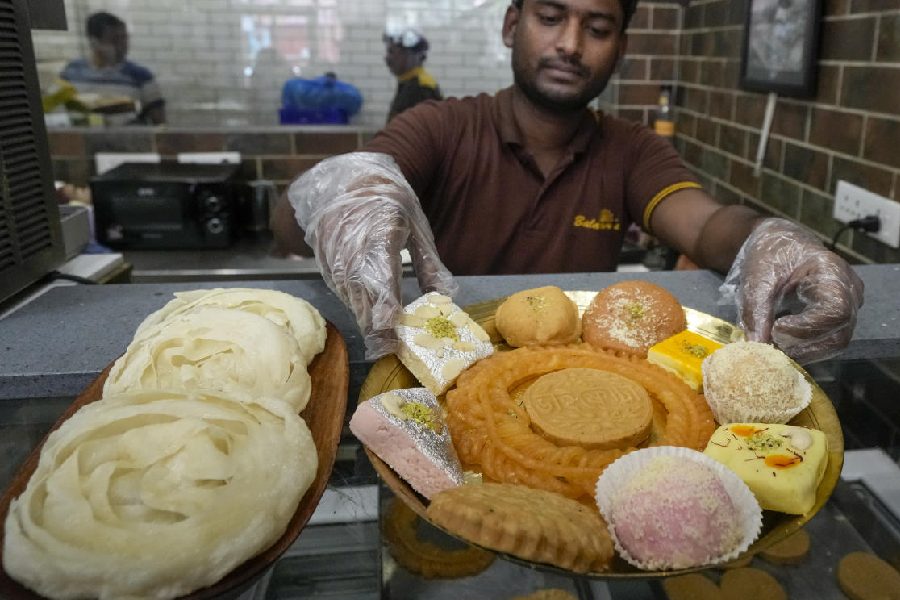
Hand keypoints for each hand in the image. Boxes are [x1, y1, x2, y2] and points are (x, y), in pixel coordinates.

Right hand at [288, 153, 455, 358]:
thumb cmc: (389, 203)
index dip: (384, 299)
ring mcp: (335, 258)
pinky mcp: (327, 266)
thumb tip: (446, 296)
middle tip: (390, 349)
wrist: (345, 183)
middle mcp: (352, 249)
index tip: (391, 322)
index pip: (380, 273)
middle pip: (363, 292)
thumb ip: (429, 263)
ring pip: (351, 297)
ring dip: (366, 320)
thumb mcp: (416, 226)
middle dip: (375, 323)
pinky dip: (357, 308)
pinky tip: (370, 322)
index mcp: (379, 233)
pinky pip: (343, 293)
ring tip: (382, 344)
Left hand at [723, 218, 863, 363]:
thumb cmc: (771, 256)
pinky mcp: (839, 319)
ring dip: (802, 352)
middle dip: (802, 346)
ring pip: (834, 343)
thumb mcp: (757, 278)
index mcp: (832, 271)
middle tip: (769, 346)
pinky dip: (804, 349)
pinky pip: (827, 342)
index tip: (775, 330)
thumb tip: (756, 345)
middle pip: (838, 334)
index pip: (835, 311)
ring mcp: (849, 306)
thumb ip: (756, 312)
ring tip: (772, 346)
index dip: (807, 328)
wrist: (780, 246)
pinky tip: (781, 344)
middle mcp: (849, 291)